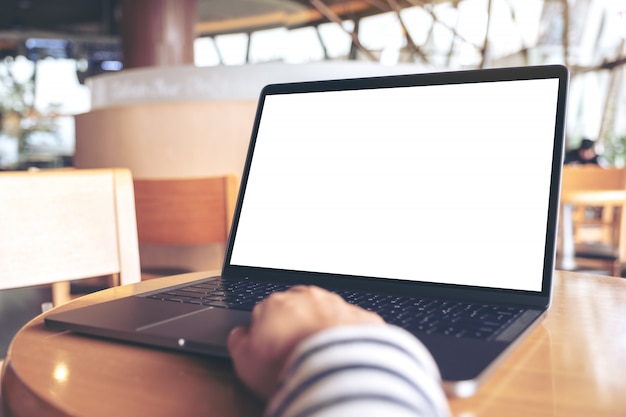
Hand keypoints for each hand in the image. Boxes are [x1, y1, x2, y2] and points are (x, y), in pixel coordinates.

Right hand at [227, 285, 383, 397]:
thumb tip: (240, 335)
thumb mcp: (245, 361)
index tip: (271, 351)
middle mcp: (308, 298)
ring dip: (322, 330)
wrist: (336, 371)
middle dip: (296, 326)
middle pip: (297, 309)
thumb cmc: (290, 366)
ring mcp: (337, 305)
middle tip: (295, 354)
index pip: (265, 313)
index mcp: (276, 303)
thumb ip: (238, 342)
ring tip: (320, 357)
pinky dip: (348, 338)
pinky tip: (343, 356)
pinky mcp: (362, 319)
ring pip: (326, 313)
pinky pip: (352, 326)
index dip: (267, 334)